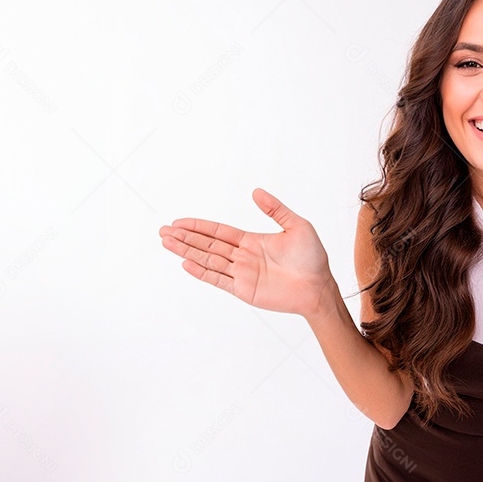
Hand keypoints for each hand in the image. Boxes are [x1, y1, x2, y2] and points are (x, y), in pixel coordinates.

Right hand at [158, 188, 334, 315]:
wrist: (319, 287)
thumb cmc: (313, 258)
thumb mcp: (297, 226)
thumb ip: (276, 210)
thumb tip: (256, 192)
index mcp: (252, 241)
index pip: (219, 231)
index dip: (199, 226)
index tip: (179, 222)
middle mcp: (243, 256)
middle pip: (208, 244)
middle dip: (185, 237)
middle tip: (163, 231)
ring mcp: (242, 273)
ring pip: (208, 259)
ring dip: (187, 251)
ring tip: (167, 243)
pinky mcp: (244, 289)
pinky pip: (218, 279)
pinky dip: (202, 272)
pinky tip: (186, 263)